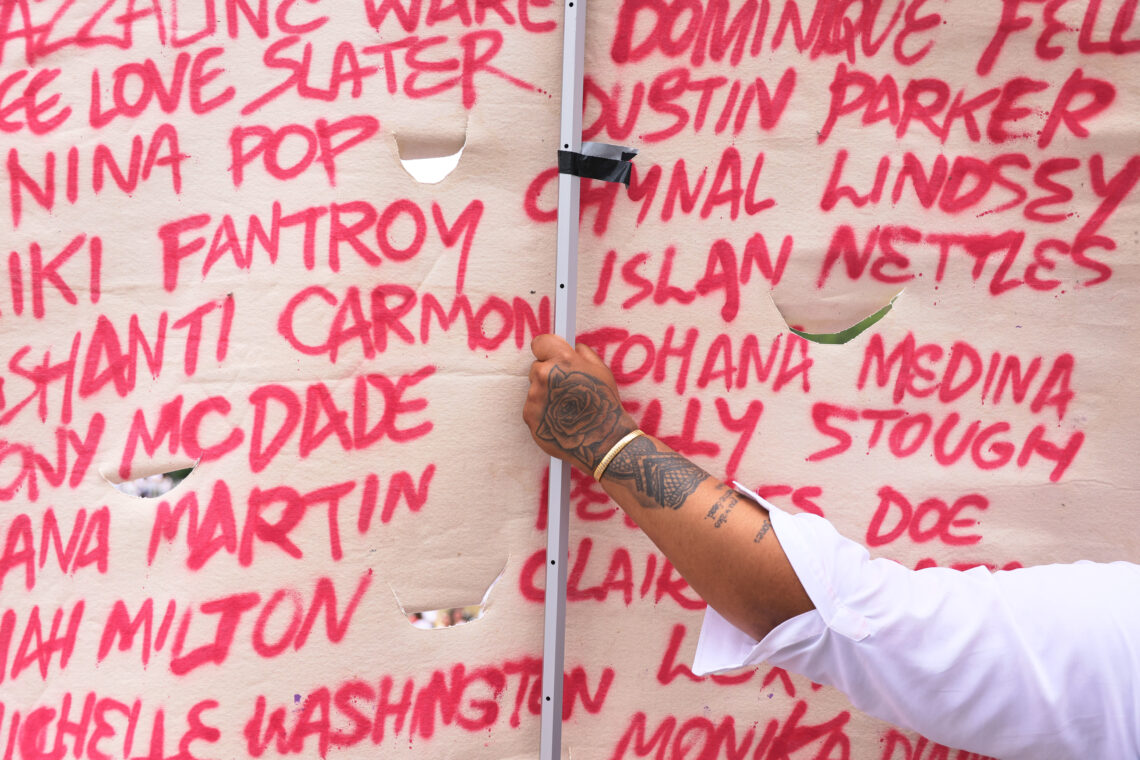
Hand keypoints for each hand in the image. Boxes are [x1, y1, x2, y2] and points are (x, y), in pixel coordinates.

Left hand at [523, 334, 637, 473]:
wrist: (602, 440)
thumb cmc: (604, 404)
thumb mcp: (601, 370)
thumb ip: (582, 353)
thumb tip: (571, 346)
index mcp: (562, 359)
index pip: (540, 342)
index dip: (547, 349)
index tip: (551, 356)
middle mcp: (544, 375)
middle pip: (537, 367)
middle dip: (548, 374)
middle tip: (566, 389)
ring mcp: (535, 396)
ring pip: (535, 388)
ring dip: (546, 394)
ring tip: (566, 407)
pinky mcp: (529, 415)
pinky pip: (533, 406)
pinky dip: (543, 411)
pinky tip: (560, 418)